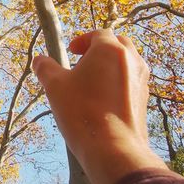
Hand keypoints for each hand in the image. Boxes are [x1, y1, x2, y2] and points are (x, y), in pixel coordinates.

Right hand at [32, 29, 167, 183]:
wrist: (114, 148)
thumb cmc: (82, 112)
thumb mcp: (55, 87)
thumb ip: (45, 68)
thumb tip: (38, 60)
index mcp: (110, 49)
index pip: (98, 34)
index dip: (82, 40)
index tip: (71, 52)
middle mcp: (131, 59)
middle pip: (117, 44)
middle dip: (100, 50)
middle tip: (83, 62)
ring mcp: (141, 80)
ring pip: (127, 63)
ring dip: (111, 66)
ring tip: (93, 82)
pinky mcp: (145, 99)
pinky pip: (131, 82)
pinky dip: (118, 83)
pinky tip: (103, 100)